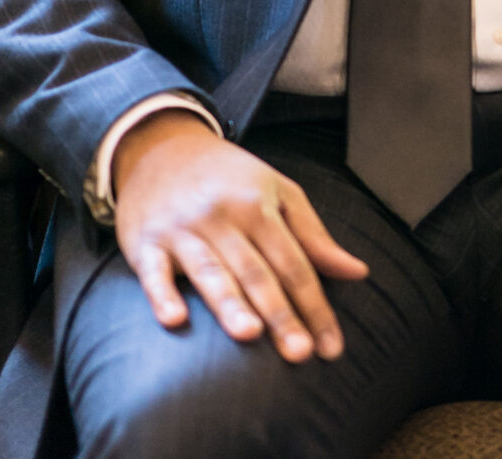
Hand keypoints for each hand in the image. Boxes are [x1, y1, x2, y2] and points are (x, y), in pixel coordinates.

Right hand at [112, 111, 366, 361]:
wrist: (160, 148)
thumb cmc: (229, 177)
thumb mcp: (278, 192)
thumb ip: (314, 236)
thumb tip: (357, 272)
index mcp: (258, 206)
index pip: (294, 264)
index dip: (315, 306)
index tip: (331, 348)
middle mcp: (222, 218)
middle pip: (257, 273)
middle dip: (281, 314)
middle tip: (301, 353)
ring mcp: (182, 230)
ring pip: (211, 272)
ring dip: (230, 304)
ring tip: (250, 335)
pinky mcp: (144, 243)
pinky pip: (154, 272)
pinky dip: (162, 295)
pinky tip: (175, 320)